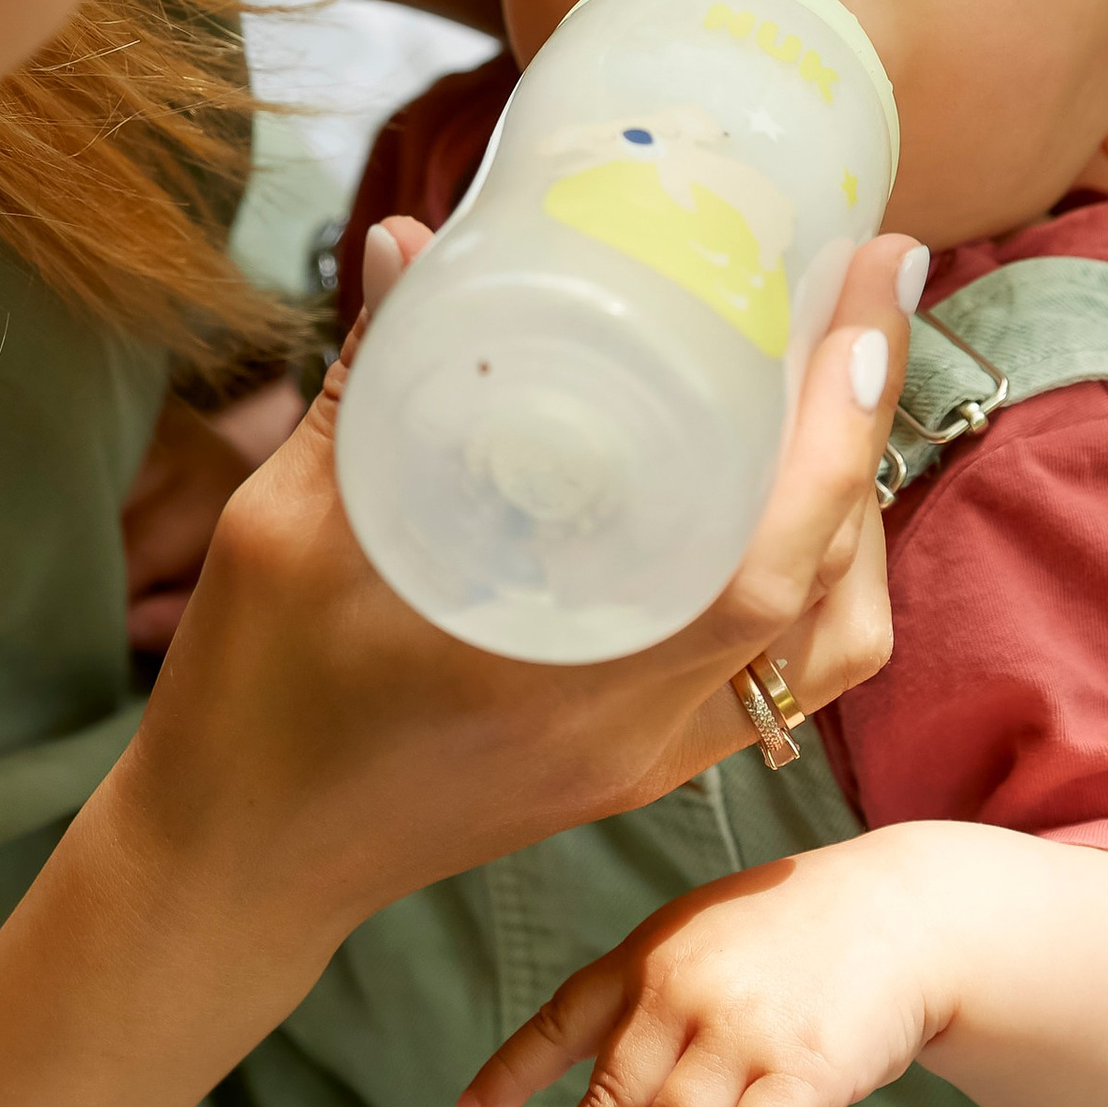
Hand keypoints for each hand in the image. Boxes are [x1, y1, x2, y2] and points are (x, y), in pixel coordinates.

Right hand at [117, 222, 921, 945]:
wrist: (237, 864)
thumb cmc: (247, 703)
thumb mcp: (279, 529)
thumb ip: (363, 384)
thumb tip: (415, 242)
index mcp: (558, 676)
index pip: (767, 555)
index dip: (841, 418)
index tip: (870, 283)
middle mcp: (632, 732)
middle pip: (829, 590)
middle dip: (869, 430)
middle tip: (865, 295)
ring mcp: (645, 762)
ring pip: (827, 648)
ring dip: (855, 520)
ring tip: (832, 397)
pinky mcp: (635, 772)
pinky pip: (778, 684)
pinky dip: (812, 592)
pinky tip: (777, 508)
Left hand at [460, 848, 938, 1106]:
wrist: (902, 915)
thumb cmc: (794, 937)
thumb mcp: (703, 940)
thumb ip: (649, 999)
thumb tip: (605, 1096)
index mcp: (647, 958)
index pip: (561, 1021)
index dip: (511, 1073)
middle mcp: (680, 994)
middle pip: (608, 1106)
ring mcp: (739, 1035)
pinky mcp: (801, 1072)